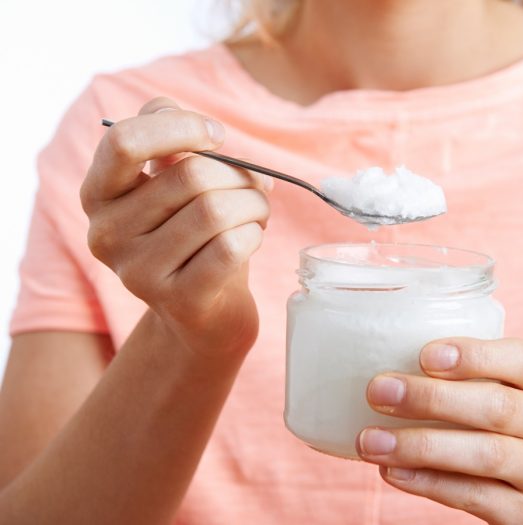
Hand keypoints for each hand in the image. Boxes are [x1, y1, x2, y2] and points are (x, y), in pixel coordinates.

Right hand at [80, 97, 270, 358]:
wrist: (204, 314)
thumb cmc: (193, 236)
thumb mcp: (173, 184)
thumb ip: (167, 140)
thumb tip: (183, 117)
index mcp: (99, 195)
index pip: (124, 141)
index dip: (180, 127)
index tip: (217, 136)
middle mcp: (108, 235)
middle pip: (190, 176)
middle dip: (239, 174)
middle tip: (256, 186)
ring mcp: (139, 273)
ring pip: (216, 210)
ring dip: (254, 203)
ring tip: (257, 212)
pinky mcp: (178, 301)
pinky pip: (231, 246)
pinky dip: (254, 233)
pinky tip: (252, 237)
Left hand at [356, 338, 522, 524]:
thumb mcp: (519, 392)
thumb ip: (472, 374)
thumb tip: (383, 353)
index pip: (521, 361)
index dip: (474, 356)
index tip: (426, 354)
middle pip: (496, 409)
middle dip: (433, 399)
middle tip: (379, 390)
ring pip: (486, 456)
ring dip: (421, 446)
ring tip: (370, 440)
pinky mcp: (521, 512)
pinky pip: (474, 497)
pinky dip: (429, 483)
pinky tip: (391, 470)